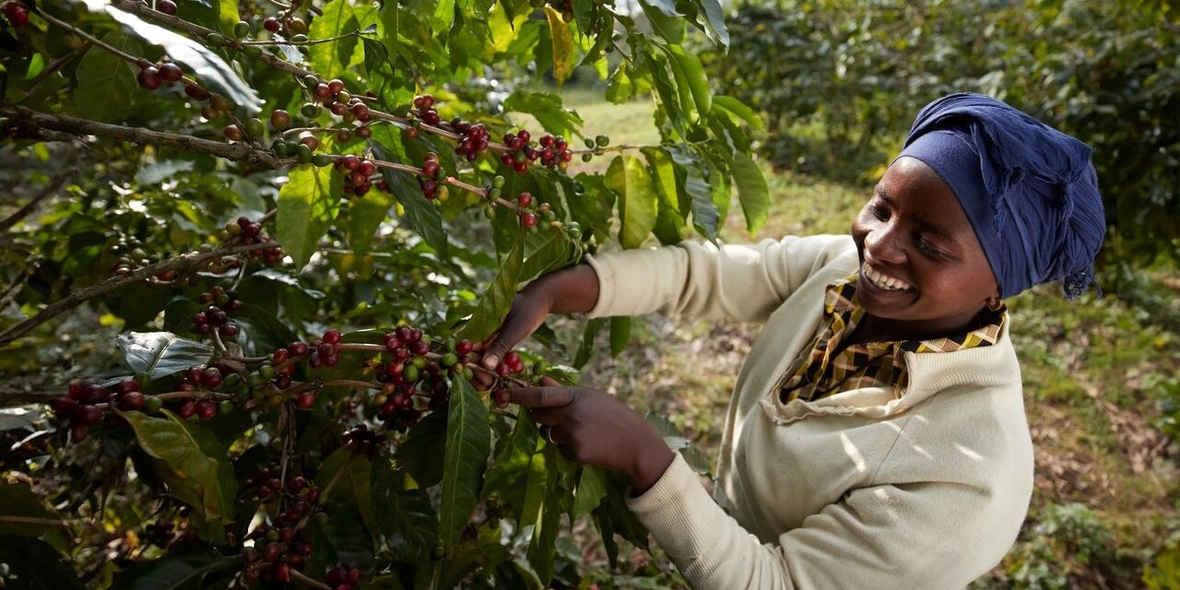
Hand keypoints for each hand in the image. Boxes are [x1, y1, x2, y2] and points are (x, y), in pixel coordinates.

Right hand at [474, 265, 599, 387]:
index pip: (464, 345)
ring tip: (493, 384)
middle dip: (477, 370)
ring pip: (483, 357)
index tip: (473, 376)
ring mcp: (490, 335)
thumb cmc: (528, 309)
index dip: (465, 362)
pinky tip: (506, 374)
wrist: (543, 300)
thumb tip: (486, 366)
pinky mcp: (500, 340)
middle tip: (486, 385)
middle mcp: (481, 329)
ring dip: (487, 371)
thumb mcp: (515, 329)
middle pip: (472, 354)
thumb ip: (501, 346)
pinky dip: (499, 365)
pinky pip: (495, 355)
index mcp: (479, 322)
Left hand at [505, 377, 673, 494]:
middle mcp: (571, 414)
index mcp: (576, 396)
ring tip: (585, 432)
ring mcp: (572, 434)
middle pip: (540, 416)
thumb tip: (540, 380)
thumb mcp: (591, 397)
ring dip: (559, 434)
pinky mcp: (574, 452)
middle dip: (544, 417)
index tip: (502, 395)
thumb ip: (563, 391)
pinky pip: (560, 449)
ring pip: (549, 434)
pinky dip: (569, 449)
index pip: (540, 395)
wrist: (636, 443)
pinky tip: (589, 445)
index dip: (519, 395)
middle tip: (566, 418)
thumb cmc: (614, 416)